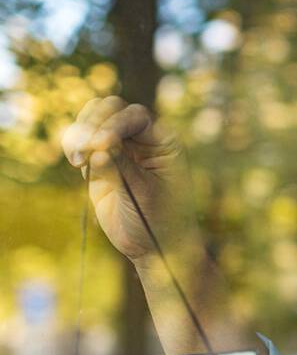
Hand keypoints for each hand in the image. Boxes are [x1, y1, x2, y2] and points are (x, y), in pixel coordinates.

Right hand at [61, 96, 198, 264]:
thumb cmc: (159, 219)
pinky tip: (77, 164)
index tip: (99, 145)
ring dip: (79, 133)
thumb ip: (122, 168)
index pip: (136, 116)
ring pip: (93, 119)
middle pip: (111, 109)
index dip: (115, 124)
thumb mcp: (144, 194)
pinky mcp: (100, 160)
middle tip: (83, 154)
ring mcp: (121, 147)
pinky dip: (73, 144)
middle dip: (93, 124)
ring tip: (78, 162)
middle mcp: (144, 139)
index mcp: (164, 141)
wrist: (152, 245)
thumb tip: (99, 147)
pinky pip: (82, 140)